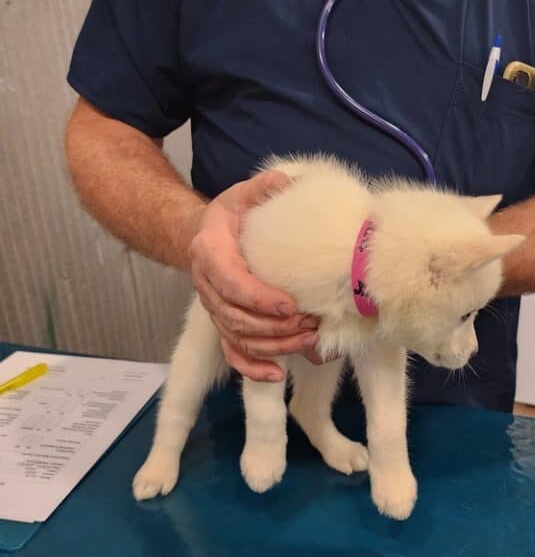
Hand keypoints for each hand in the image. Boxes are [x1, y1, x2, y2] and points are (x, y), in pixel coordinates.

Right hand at [187, 171, 320, 381]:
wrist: (204, 235)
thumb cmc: (233, 217)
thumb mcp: (243, 194)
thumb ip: (264, 188)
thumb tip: (286, 182)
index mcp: (210, 251)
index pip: (231, 283)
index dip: (260, 298)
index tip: (291, 306)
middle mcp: (207, 284)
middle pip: (235, 317)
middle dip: (274, 326)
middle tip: (309, 324)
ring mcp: (213, 308)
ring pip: (237, 338)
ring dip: (272, 346)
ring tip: (307, 340)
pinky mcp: (222, 325)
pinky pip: (232, 354)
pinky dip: (252, 367)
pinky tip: (275, 374)